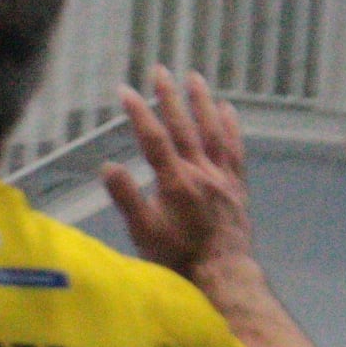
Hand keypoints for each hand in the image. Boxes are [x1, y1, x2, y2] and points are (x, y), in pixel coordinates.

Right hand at [103, 67, 254, 280]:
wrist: (223, 276)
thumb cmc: (178, 258)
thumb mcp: (144, 234)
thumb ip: (127, 199)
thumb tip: (108, 166)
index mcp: (176, 184)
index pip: (154, 140)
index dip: (139, 113)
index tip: (125, 90)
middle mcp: (201, 174)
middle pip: (184, 128)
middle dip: (170, 97)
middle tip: (160, 70)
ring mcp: (223, 178)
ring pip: (213, 132)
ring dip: (202, 103)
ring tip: (195, 77)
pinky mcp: (237, 186)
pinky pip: (235, 149)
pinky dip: (231, 127)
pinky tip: (228, 110)